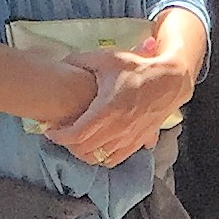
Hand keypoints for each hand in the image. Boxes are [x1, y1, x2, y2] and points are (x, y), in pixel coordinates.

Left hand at [45, 37, 191, 167]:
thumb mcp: (107, 58)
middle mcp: (118, 130)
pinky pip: (113, 159)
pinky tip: (96, 146)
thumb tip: (60, 63)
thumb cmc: (137, 69)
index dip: (59, 136)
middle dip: (68, 145)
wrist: (168, 82)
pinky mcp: (136, 144)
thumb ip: (81, 61)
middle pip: (84, 150)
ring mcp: (128, 140)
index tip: (50, 130)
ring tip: (76, 141)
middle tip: (61, 133)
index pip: (76, 134)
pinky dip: (101, 157)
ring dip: (83, 153)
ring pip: (98, 158)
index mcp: (107, 110)